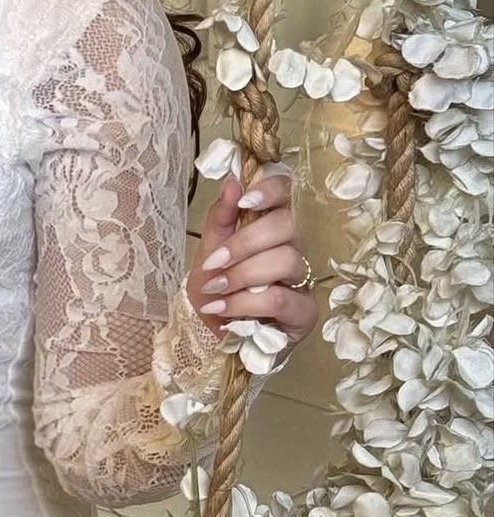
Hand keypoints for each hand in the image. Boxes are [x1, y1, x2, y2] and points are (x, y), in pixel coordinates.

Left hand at [186, 168, 317, 349]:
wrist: (209, 335)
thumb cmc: (215, 288)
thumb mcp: (209, 249)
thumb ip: (221, 217)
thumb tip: (233, 181)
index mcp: (275, 228)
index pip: (290, 195)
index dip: (273, 191)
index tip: (245, 201)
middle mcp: (297, 250)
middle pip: (289, 226)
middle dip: (245, 243)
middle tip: (214, 262)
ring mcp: (306, 282)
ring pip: (287, 260)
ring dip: (242, 275)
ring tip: (215, 288)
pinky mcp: (306, 314)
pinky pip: (282, 298)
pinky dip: (245, 303)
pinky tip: (223, 309)